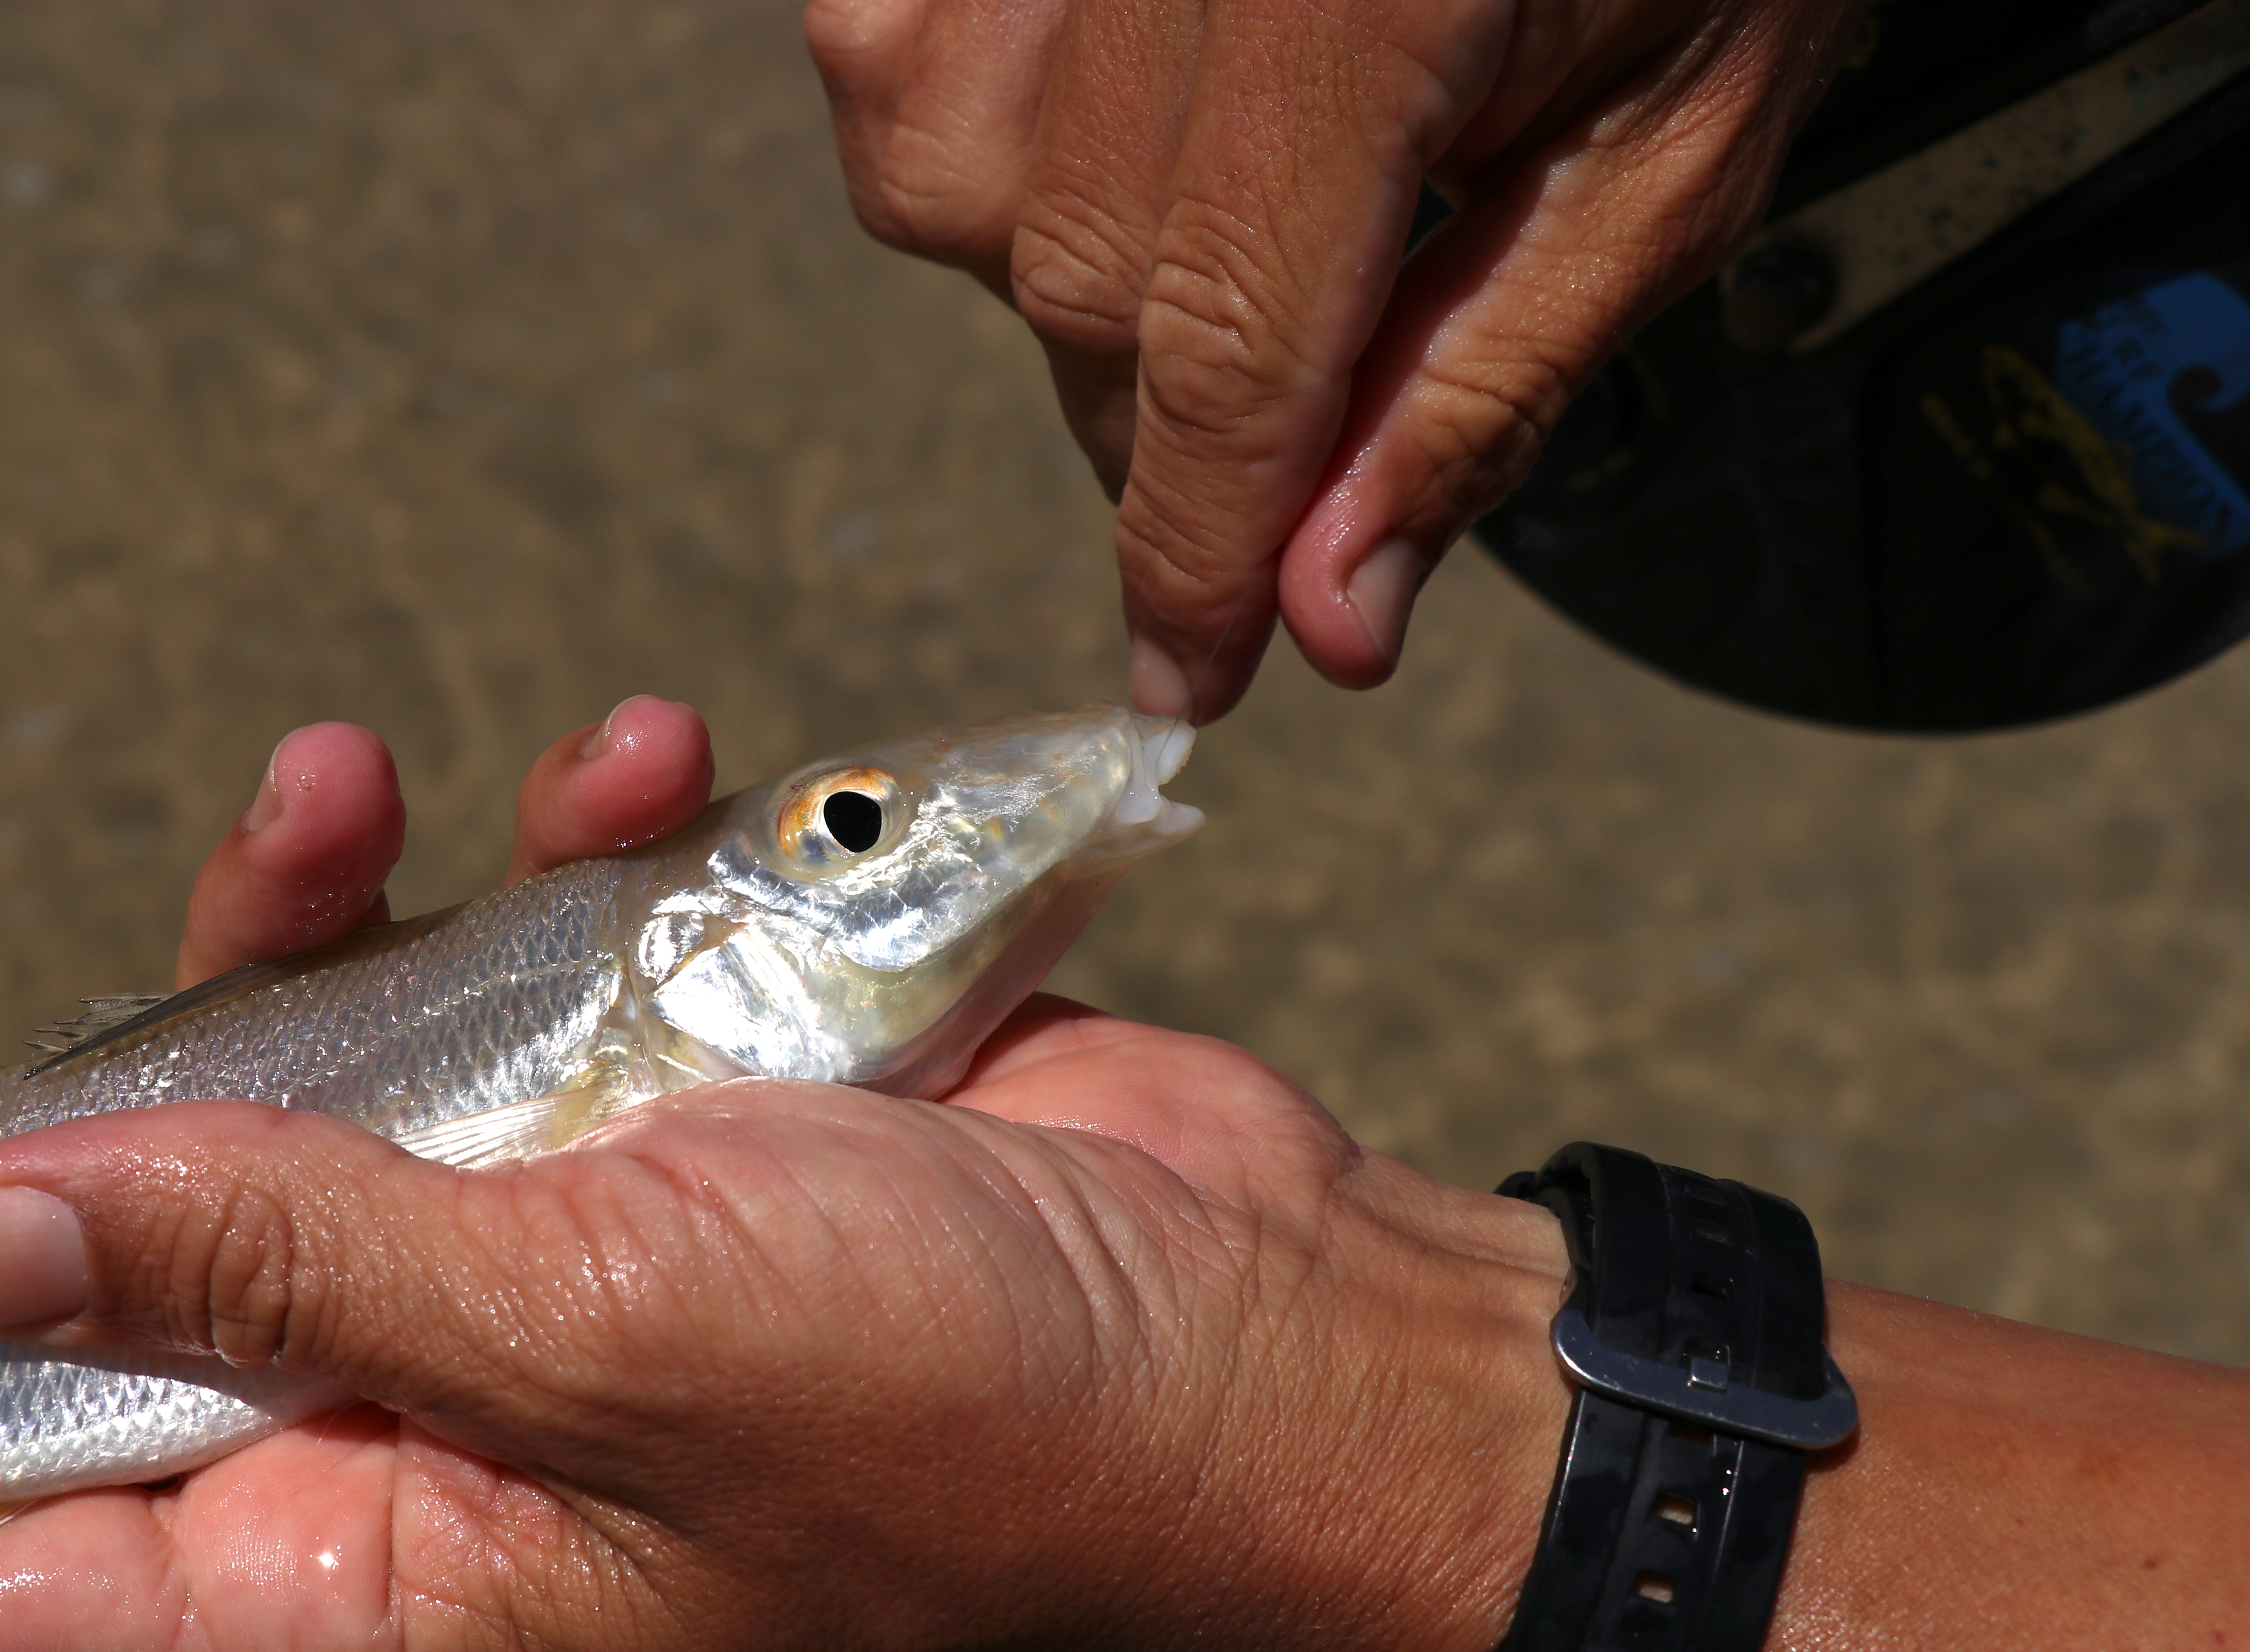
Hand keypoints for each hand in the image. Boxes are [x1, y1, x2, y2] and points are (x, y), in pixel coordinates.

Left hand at [0, 700, 1573, 1651]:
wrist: (1263, 1330)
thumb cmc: (966, 1412)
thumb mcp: (599, 1337)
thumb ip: (288, 1267)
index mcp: (377, 1562)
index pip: (4, 1562)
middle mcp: (424, 1417)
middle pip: (113, 1286)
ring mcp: (537, 1258)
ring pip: (314, 1084)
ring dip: (319, 915)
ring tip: (352, 777)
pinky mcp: (653, 1122)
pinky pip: (525, 980)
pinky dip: (553, 858)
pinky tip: (637, 759)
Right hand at [805, 0, 1862, 711]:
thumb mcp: (1670, 148)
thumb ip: (1481, 385)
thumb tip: (1331, 618)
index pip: (1226, 354)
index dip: (1198, 553)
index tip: (1191, 678)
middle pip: (1082, 283)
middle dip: (1165, 424)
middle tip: (1268, 449)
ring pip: (952, 180)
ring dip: (1067, 269)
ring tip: (1214, 222)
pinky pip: (892, 50)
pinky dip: (975, 126)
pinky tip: (1109, 119)